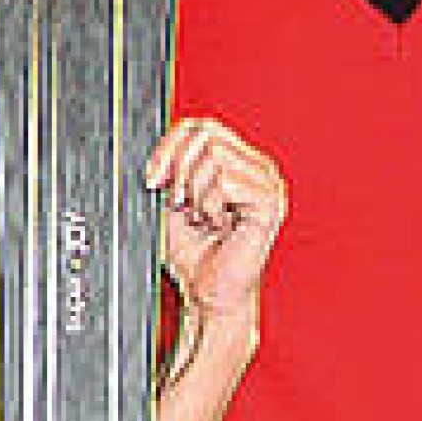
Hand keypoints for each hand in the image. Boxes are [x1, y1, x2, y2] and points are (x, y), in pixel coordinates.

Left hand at [146, 116, 283, 330]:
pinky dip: (211, 205)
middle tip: (179, 203)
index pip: (201, 126)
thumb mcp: (173, 201)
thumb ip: (172, 168)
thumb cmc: (195, 255)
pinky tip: (218, 225)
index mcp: (238, 162)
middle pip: (206, 132)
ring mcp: (268, 184)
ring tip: (204, 218)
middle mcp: (257, 168)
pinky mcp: (270, 204)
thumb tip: (156, 147)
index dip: (169, 145)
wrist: (208, 294)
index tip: (151, 178)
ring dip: (197, 192)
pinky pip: (227, 181)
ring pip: (215, 155)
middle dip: (179, 168)